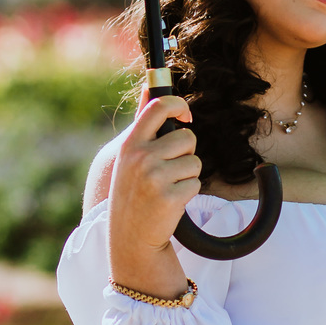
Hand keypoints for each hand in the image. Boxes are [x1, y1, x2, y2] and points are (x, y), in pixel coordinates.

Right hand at [108, 90, 201, 296]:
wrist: (130, 238)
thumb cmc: (132, 192)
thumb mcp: (129, 156)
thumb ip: (143, 121)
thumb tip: (152, 85)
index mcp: (131, 144)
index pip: (159, 107)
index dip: (178, 105)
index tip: (185, 117)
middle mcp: (141, 158)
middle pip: (188, 138)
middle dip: (186, 153)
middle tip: (169, 170)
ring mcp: (155, 178)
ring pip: (195, 162)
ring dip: (188, 175)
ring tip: (167, 188)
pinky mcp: (170, 197)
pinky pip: (196, 184)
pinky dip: (189, 193)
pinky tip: (170, 203)